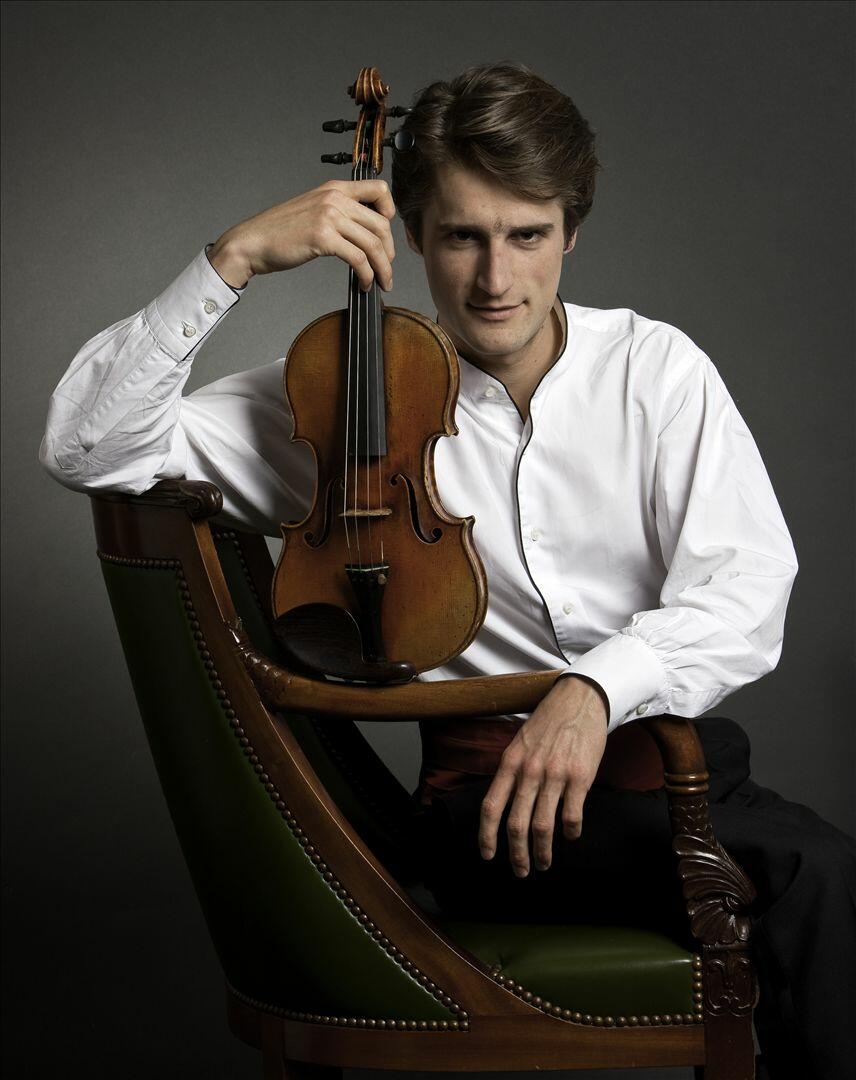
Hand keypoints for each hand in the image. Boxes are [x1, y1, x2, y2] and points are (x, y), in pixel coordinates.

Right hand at [207, 179, 395, 291]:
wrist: (253, 242)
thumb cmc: (280, 232)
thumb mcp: (313, 210)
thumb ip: (337, 213)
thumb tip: (363, 232)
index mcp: (334, 188)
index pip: (379, 190)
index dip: (390, 212)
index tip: (387, 234)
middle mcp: (334, 198)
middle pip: (381, 223)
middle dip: (390, 251)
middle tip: (387, 268)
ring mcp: (329, 216)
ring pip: (373, 244)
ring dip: (383, 268)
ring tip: (382, 282)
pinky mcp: (323, 238)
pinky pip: (359, 259)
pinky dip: (367, 275)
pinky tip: (364, 284)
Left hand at [478, 675, 608, 876]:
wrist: (580, 699)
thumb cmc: (549, 723)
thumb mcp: (520, 743)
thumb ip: (512, 772)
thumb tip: (503, 803)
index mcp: (510, 763)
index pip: (491, 806)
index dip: (487, 836)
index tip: (488, 855)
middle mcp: (529, 771)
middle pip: (516, 824)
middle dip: (516, 854)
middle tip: (521, 871)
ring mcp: (555, 775)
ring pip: (543, 826)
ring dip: (542, 851)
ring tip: (544, 863)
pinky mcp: (580, 776)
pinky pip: (572, 815)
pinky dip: (570, 832)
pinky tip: (571, 836)